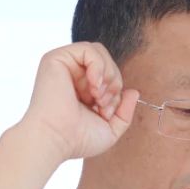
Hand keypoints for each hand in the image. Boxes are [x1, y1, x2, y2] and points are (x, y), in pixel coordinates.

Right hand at [16, 42, 140, 160]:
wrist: (56, 140)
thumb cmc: (78, 139)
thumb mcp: (110, 128)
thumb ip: (124, 112)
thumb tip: (133, 91)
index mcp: (82, 89)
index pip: (109, 74)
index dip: (115, 91)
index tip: (105, 112)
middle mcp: (72, 75)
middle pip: (107, 61)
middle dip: (114, 83)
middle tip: (102, 104)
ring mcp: (64, 66)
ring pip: (99, 52)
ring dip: (107, 75)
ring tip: (97, 96)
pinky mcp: (56, 59)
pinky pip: (88, 49)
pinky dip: (97, 66)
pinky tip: (93, 85)